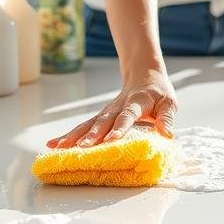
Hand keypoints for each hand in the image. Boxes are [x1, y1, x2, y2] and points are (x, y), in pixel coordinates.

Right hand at [45, 68, 176, 147]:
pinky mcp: (99, 117)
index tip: (112, 139)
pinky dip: (69, 136)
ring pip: (88, 124)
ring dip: (74, 136)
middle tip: (81, 148)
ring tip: (59, 147)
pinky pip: (83, 127)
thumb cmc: (158, 93)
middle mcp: (117, 107)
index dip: (120, 127)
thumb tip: (168, 134)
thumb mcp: (169, 103)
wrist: (144, 75)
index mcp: (136, 102)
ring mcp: (106, 112)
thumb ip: (167, 118)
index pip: (127, 115)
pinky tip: (54, 144)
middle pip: (103, 121)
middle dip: (92, 135)